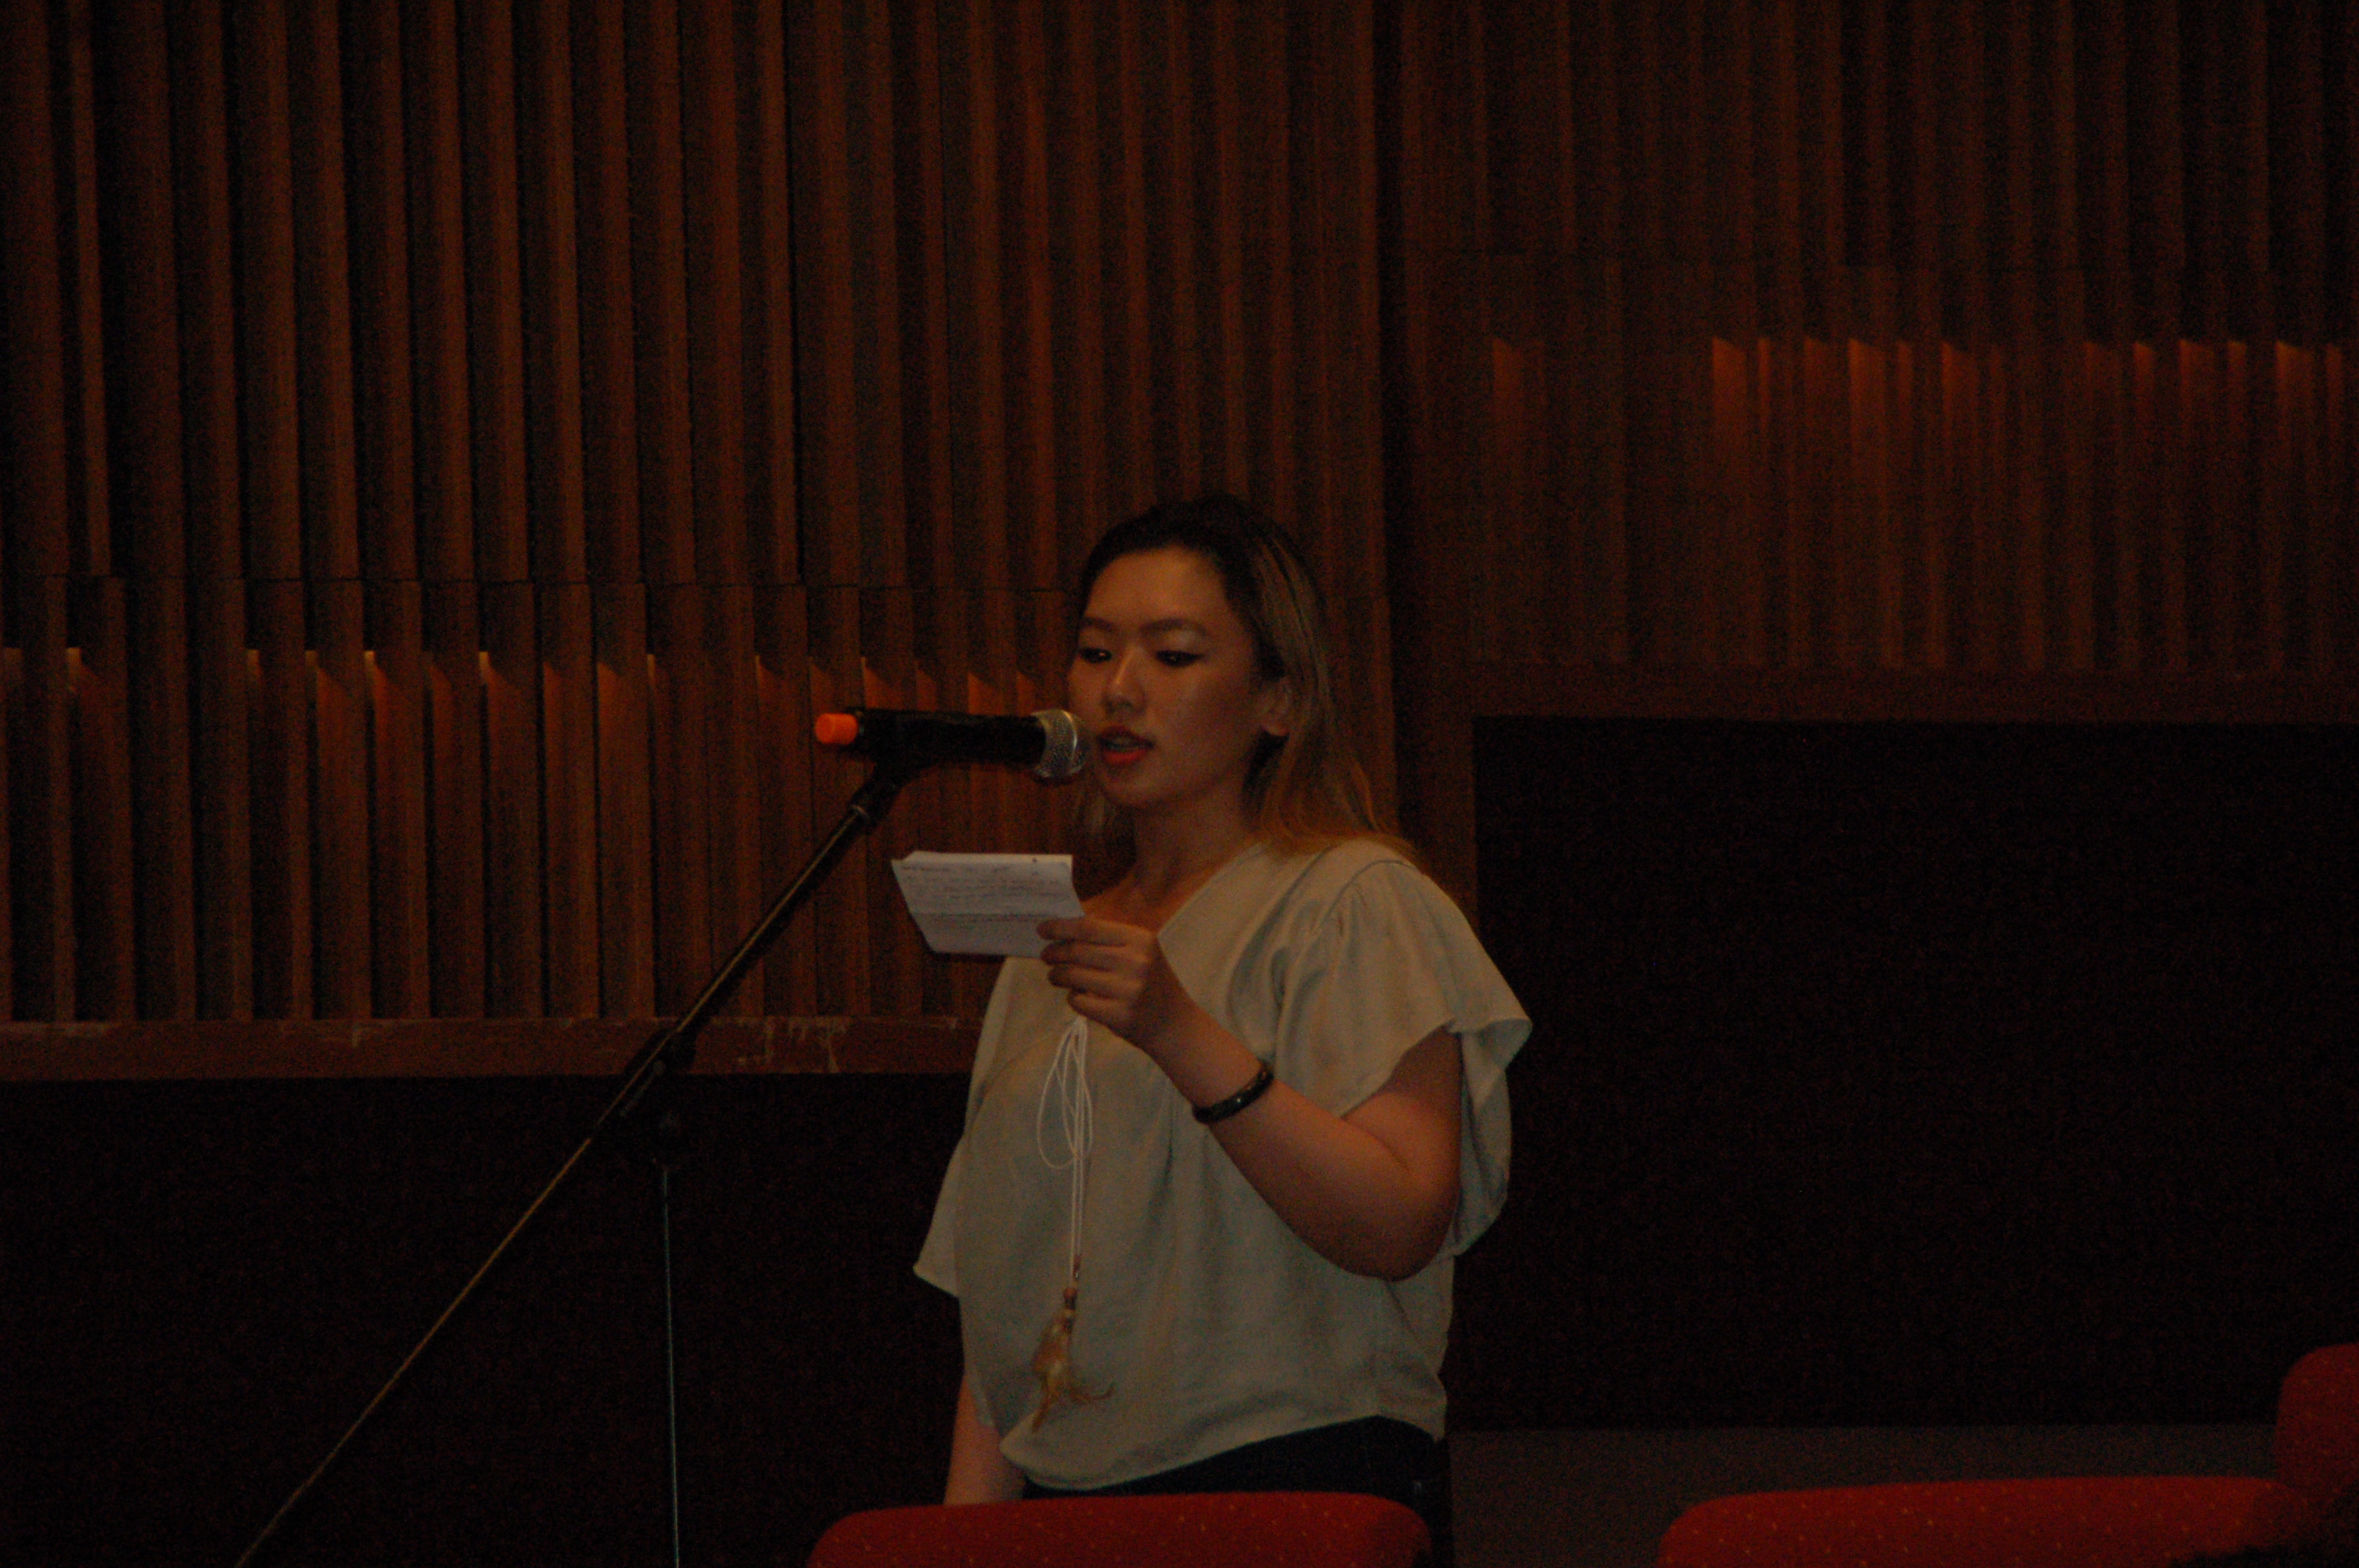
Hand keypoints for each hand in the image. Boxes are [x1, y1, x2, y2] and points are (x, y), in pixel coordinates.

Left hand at [1037, 916, 1203, 1058]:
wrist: (1175, 1025)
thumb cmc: (1152, 984)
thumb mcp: (1141, 953)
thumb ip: (1109, 940)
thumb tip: (1064, 932)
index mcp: (1140, 939)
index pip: (1089, 927)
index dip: (1061, 927)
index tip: (1043, 929)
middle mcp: (1135, 961)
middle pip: (1078, 951)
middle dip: (1054, 953)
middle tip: (1045, 956)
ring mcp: (1127, 990)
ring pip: (1074, 976)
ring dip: (1057, 975)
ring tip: (1055, 976)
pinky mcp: (1118, 1015)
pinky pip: (1079, 1001)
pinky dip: (1072, 998)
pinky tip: (1078, 996)